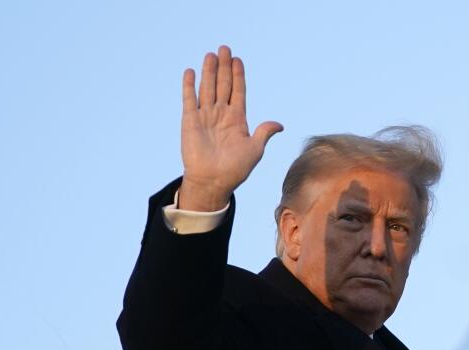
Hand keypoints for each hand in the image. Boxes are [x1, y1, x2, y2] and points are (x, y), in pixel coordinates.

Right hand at [178, 45, 282, 210]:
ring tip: (211, 54)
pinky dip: (189, 86)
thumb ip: (264, 133)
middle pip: (223, 85)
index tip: (238, 59)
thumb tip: (279, 125)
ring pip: (208, 88)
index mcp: (237, 120)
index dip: (238, 75)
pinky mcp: (190, 121)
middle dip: (224, 67)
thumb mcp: (254, 150)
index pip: (238, 91)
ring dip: (209, 71)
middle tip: (224, 48)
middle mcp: (221, 115)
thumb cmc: (235, 170)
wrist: (213, 182)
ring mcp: (205, 117)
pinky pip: (189, 100)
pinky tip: (190, 72)